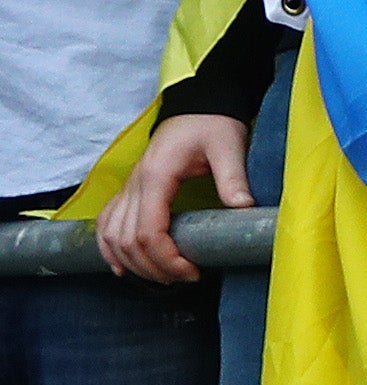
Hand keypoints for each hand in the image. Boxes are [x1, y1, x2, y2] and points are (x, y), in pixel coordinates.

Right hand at [97, 111, 247, 284]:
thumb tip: (243, 209)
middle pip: (128, 241)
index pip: (149, 231)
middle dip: (153, 267)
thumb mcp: (229, 146)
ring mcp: (128, 188)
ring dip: (130, 263)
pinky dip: (109, 248)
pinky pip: (106, 223)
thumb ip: (233, 178)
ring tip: (161, 278)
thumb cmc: (213, 124)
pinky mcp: (129, 190)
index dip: (167, 258)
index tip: (192, 271)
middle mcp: (135, 184)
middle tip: (184, 278)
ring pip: (111, 236)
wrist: (199, 105)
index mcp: (157, 176)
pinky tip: (121, 266)